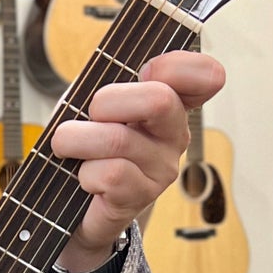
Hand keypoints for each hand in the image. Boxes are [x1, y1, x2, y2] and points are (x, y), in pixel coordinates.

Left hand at [48, 50, 225, 269]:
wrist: (74, 207)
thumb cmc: (86, 146)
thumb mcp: (93, 106)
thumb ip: (104, 82)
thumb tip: (99, 80)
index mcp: (169, 102)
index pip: (204, 75)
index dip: (175, 65)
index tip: (145, 71)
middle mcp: (173, 134)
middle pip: (159, 100)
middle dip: (106, 101)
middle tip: (90, 115)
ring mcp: (162, 168)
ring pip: (119, 139)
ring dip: (77, 139)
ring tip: (68, 146)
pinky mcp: (141, 196)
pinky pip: (110, 174)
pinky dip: (84, 172)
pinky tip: (85, 178)